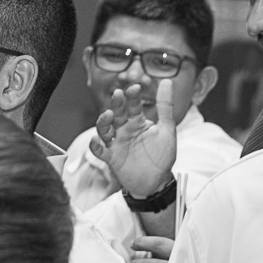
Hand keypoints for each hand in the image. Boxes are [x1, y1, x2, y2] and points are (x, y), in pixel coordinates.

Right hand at [89, 79, 176, 198]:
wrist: (157, 181)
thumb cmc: (161, 156)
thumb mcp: (167, 129)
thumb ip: (165, 106)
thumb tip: (166, 81)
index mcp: (137, 122)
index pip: (132, 106)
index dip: (132, 97)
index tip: (135, 88)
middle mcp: (124, 130)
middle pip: (116, 114)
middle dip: (115, 104)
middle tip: (117, 94)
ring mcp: (116, 143)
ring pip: (104, 130)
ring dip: (103, 122)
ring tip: (108, 115)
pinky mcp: (111, 158)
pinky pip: (99, 151)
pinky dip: (95, 146)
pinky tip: (96, 141)